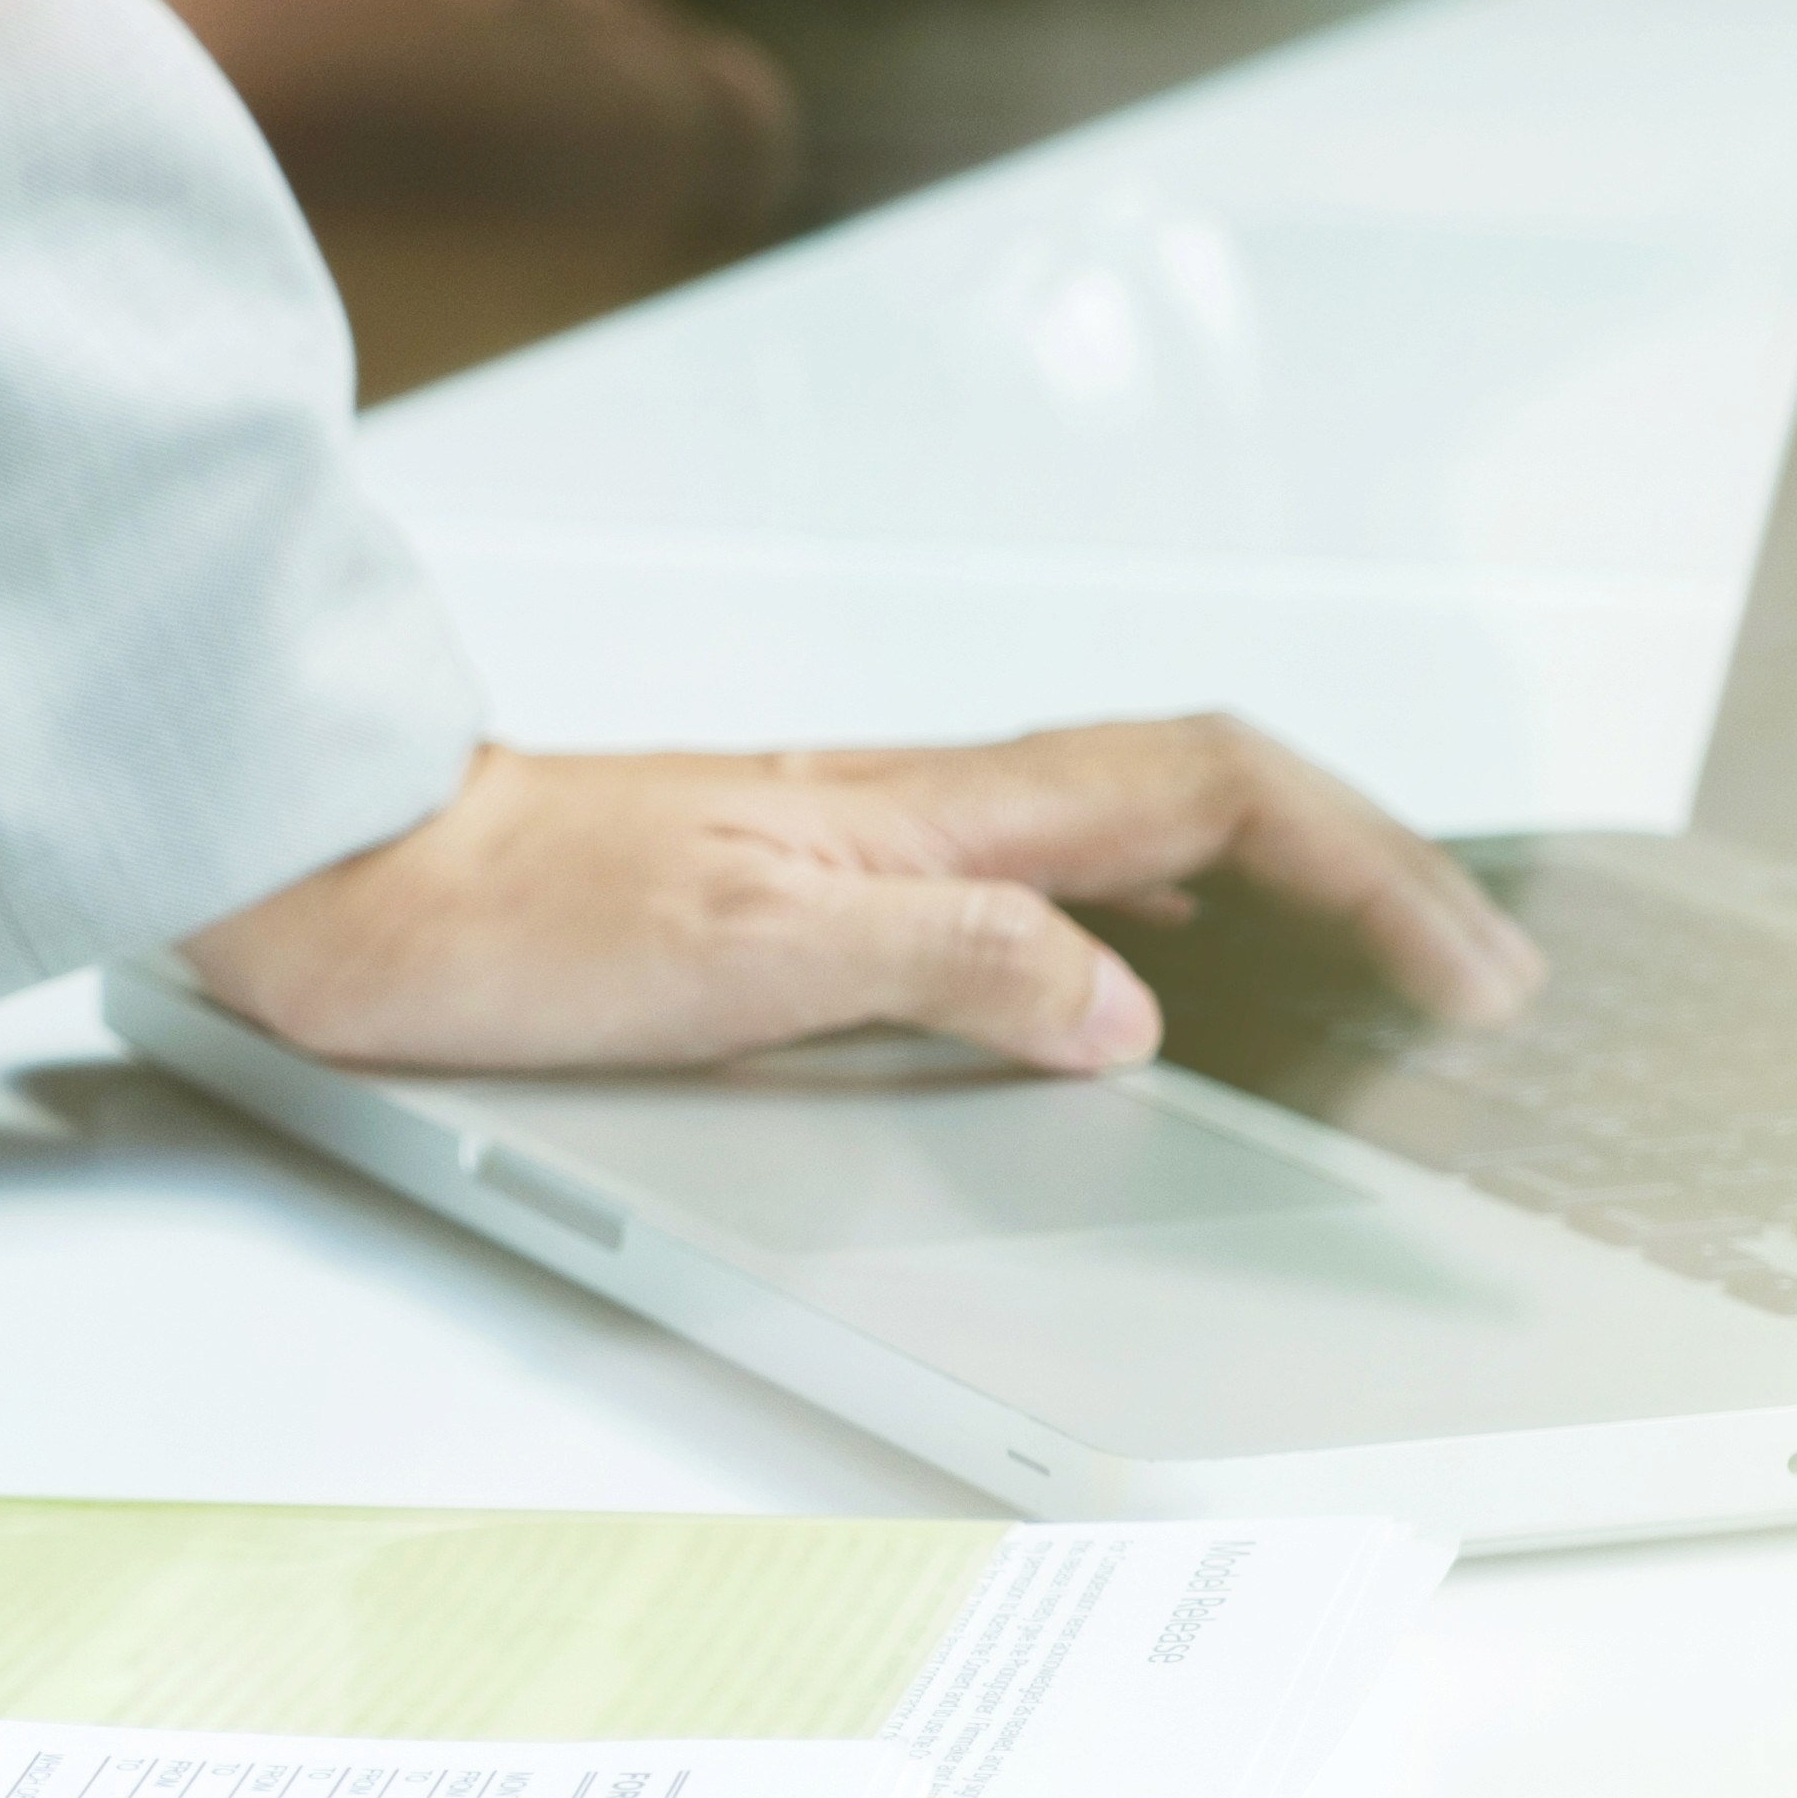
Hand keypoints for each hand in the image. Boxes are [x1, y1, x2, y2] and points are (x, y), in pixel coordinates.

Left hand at [182, 717, 1545, 1073]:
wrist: (334, 884)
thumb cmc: (494, 914)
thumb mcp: (747, 954)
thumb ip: (952, 963)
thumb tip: (1125, 1008)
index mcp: (917, 810)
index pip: (1203, 789)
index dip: (1361, 864)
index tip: (1462, 960)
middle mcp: (897, 814)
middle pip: (1182, 801)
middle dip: (1346, 869)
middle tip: (1453, 971)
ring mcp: (846, 851)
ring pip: (1101, 844)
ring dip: (1249, 894)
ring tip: (1348, 972)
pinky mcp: (780, 901)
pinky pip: (1003, 899)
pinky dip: (1113, 936)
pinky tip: (1111, 1001)